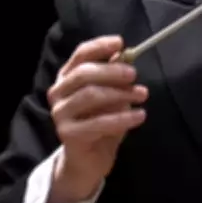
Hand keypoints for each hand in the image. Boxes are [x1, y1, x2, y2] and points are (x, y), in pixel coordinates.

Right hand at [46, 36, 147, 202]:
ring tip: (143, 95)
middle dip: (112, 71)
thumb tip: (124, 54)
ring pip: (91, 95)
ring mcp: (60, 114)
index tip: (120, 43)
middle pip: (84, 73)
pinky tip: (140, 116)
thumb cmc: (101, 121)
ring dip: (121, 94)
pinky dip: (123, 118)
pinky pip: (98, 123)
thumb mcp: (112, 95)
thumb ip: (115, 76)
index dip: (99, 46)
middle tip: (134, 75)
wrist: (89, 159)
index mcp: (67, 77)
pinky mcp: (67, 134)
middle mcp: (59, 92)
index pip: (80, 54)